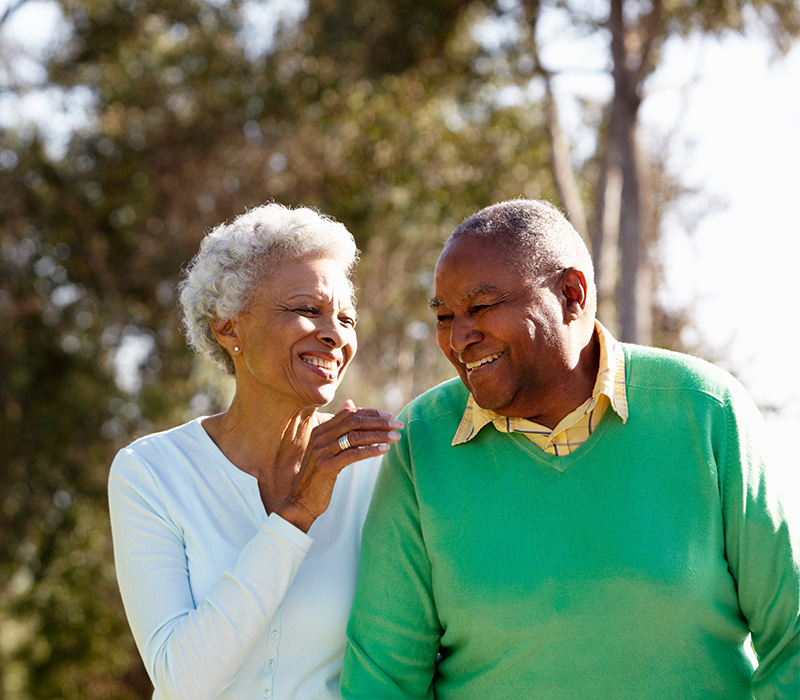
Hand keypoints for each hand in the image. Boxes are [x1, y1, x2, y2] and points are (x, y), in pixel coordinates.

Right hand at [277, 400, 401, 531]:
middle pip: (354, 422)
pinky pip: (354, 454)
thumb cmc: (318, 474)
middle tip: (397, 425)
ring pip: (356, 437)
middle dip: (379, 422)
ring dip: (379, 435)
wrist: (301, 500)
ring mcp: (322, 451)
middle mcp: (320, 437)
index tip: (388, 416)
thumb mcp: (326, 447)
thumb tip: (349, 403)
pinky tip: (385, 450)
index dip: (370, 413)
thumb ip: (338, 427)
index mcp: (320, 430)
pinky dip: (371, 450)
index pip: (349, 414)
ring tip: (396, 437)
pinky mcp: (327, 466)